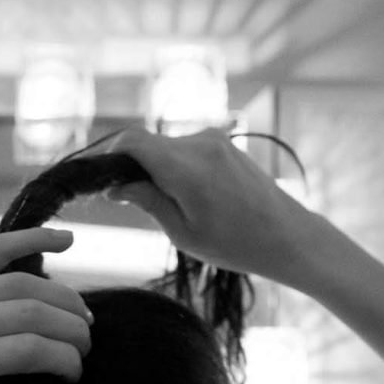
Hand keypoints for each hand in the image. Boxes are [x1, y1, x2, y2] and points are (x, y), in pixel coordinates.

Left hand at [0, 228, 90, 383]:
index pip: (30, 350)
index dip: (64, 360)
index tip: (74, 374)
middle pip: (35, 313)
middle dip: (72, 329)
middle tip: (87, 347)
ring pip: (26, 284)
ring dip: (64, 297)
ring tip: (84, 318)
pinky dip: (34, 238)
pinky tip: (67, 240)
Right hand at [99, 127, 330, 284]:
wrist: (288, 236)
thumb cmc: (235, 244)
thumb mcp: (182, 232)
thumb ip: (146, 200)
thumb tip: (115, 186)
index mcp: (186, 166)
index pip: (130, 141)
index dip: (105, 154)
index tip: (95, 176)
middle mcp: (199, 143)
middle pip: (146, 143)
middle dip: (129, 166)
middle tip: (121, 198)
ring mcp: (215, 139)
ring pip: (166, 146)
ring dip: (153, 168)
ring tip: (160, 203)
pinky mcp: (224, 143)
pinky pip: (185, 148)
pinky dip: (173, 166)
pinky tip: (183, 194)